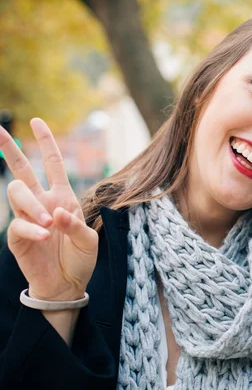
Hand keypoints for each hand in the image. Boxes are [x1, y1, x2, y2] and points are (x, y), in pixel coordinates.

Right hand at [1, 118, 97, 301]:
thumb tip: (57, 212)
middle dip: (9, 149)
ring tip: (49, 224)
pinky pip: (18, 225)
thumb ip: (76, 225)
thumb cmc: (80, 259)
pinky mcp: (17, 237)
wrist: (68, 284)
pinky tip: (44, 236)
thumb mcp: (88, 241)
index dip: (46, 143)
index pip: (52, 164)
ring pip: (17, 194)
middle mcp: (42, 203)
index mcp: (62, 197)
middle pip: (21, 170)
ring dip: (32, 206)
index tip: (37, 121)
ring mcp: (28, 218)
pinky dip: (32, 229)